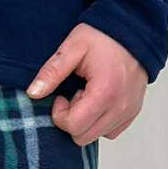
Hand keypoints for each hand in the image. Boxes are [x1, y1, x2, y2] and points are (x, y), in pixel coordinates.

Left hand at [27, 22, 146, 144]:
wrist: (134, 30)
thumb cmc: (104, 36)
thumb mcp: (73, 47)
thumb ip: (52, 72)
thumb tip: (33, 93)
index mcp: (105, 93)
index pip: (73, 126)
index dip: (60, 114)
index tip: (61, 95)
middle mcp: (120, 107)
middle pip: (83, 137)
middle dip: (72, 120)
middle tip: (74, 94)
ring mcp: (129, 111)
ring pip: (96, 136)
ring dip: (86, 121)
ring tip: (88, 95)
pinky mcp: (133, 112)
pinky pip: (111, 131)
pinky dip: (100, 122)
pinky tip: (98, 101)